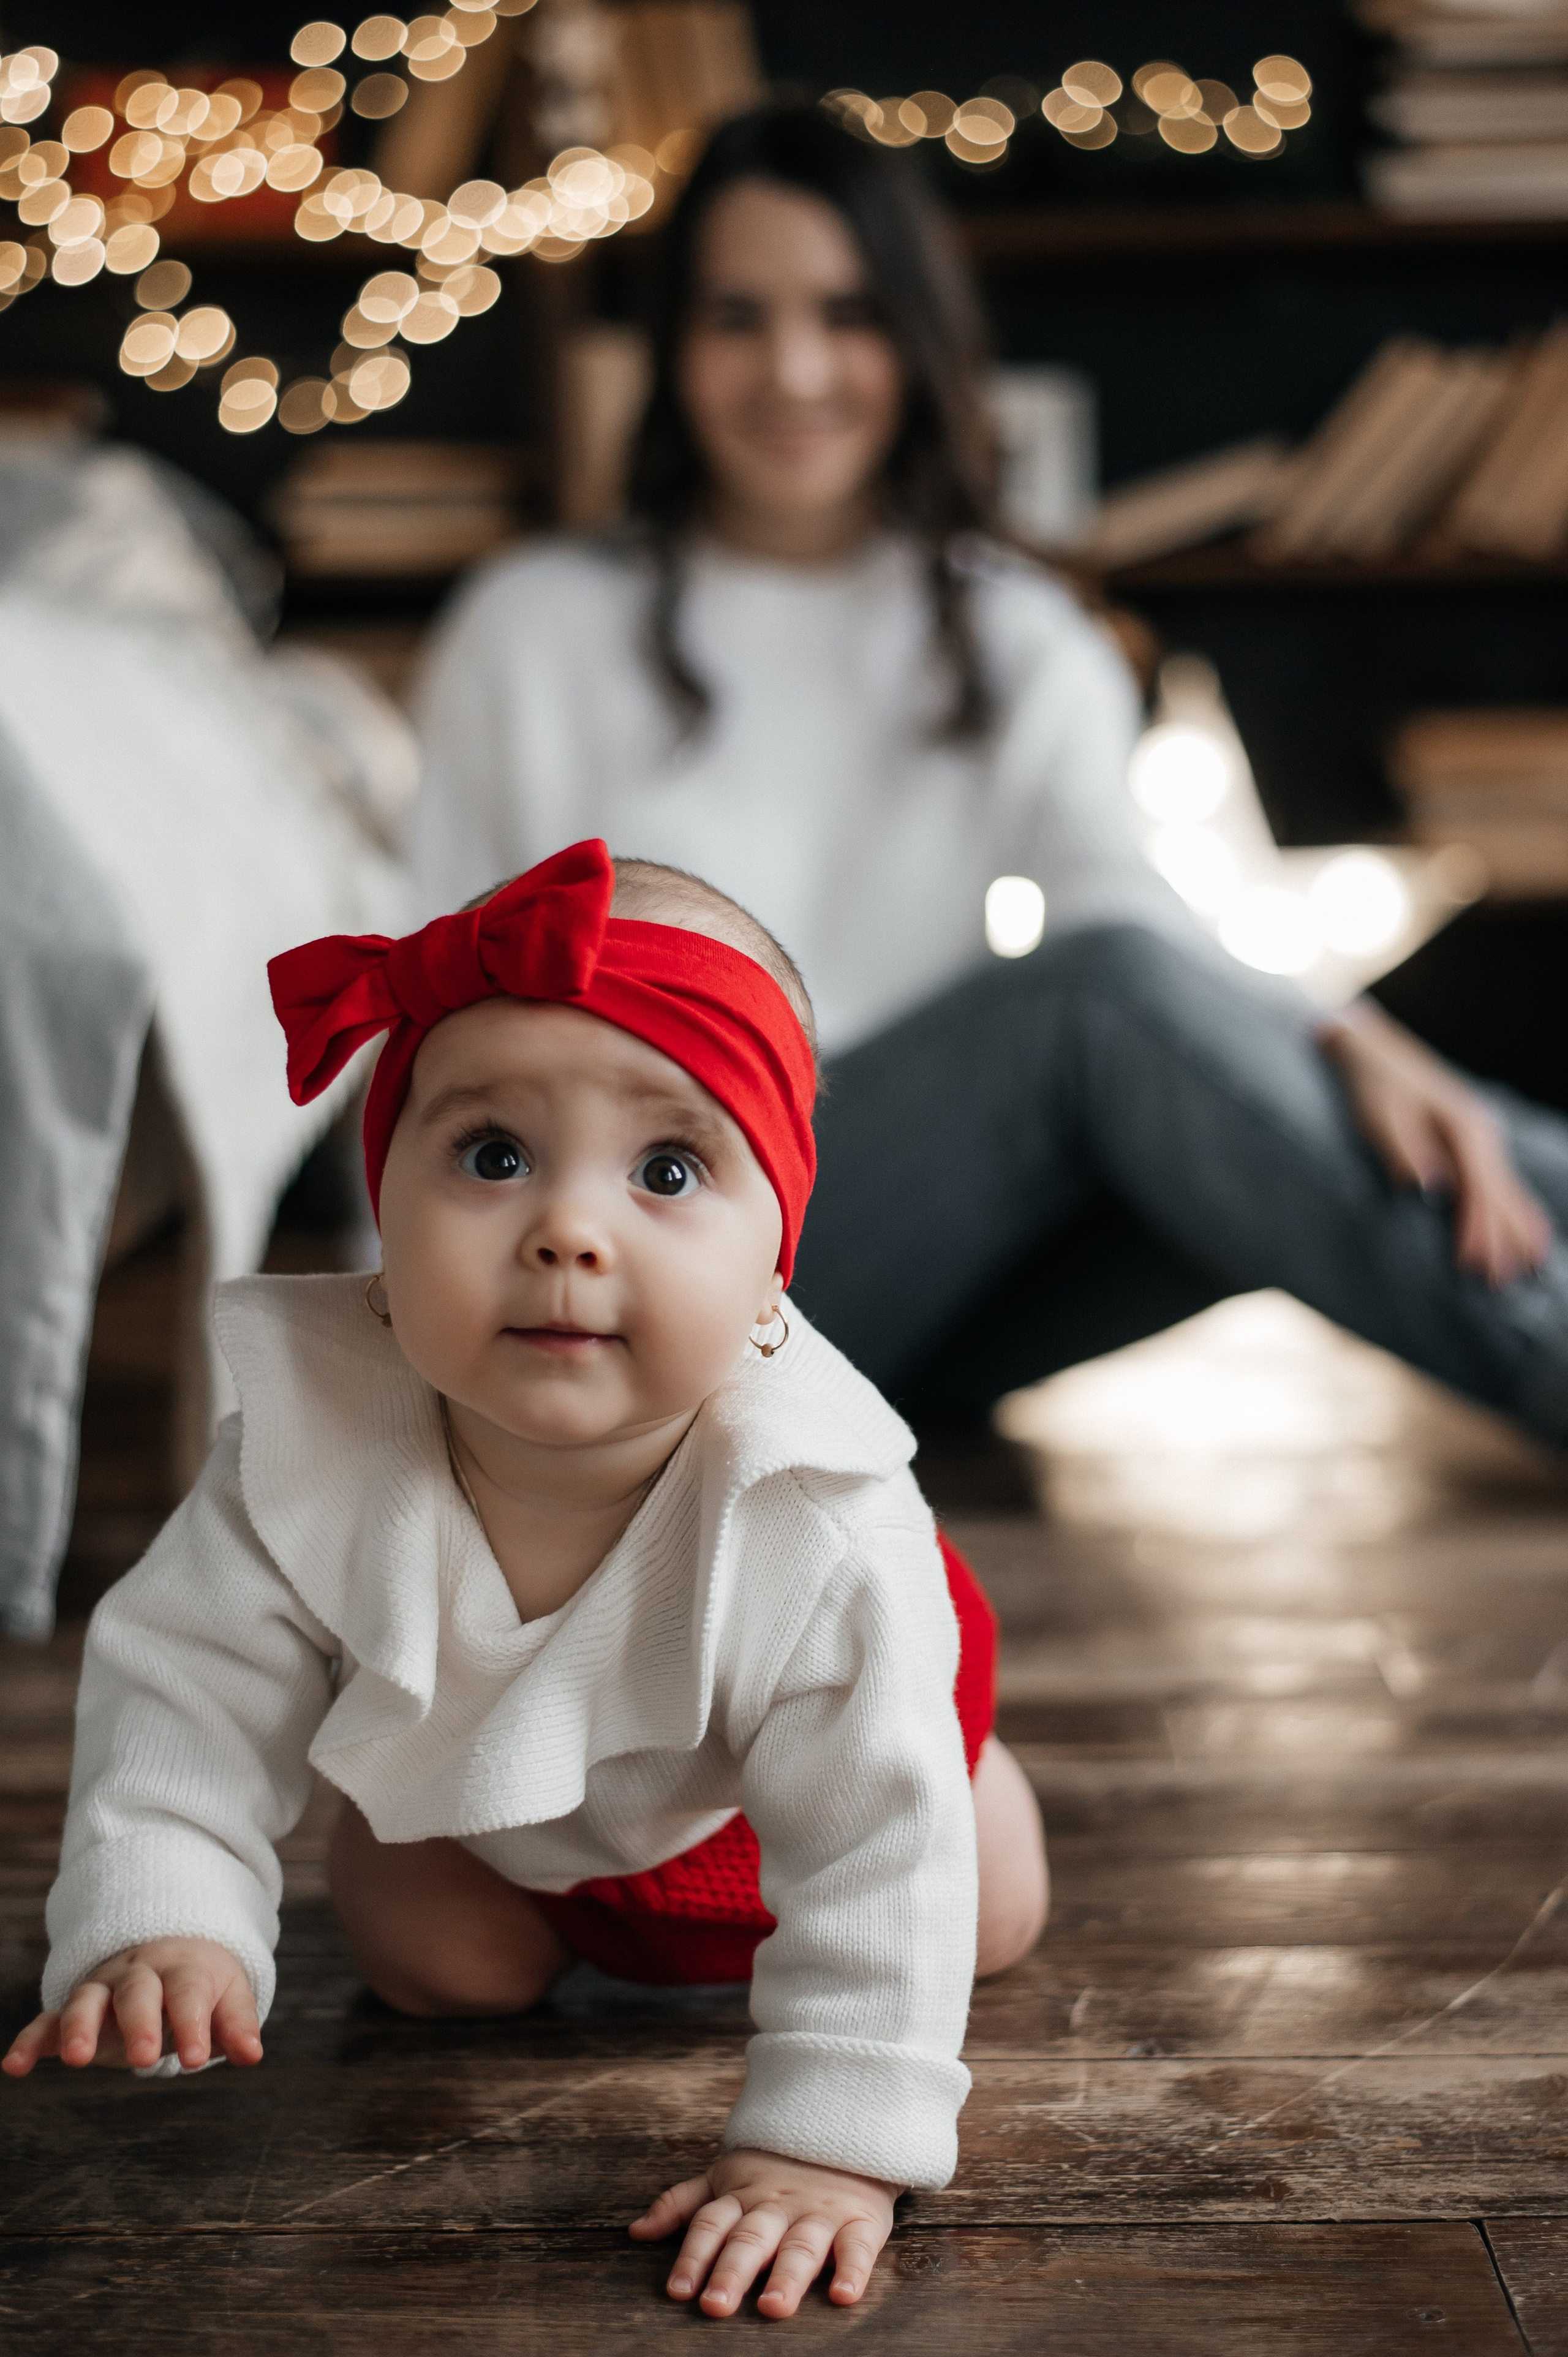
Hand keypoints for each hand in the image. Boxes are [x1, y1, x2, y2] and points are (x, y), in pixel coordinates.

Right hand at [1, 1938, 261, 2077]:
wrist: (167, 1948)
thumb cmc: (202, 1984)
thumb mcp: (227, 1995)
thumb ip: (236, 2024)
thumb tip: (253, 2054)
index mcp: (182, 1969)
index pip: (188, 1992)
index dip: (193, 2024)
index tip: (198, 2058)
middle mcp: (138, 1975)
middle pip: (136, 1992)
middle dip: (138, 2023)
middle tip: (143, 2060)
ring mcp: (101, 1991)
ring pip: (86, 2000)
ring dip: (80, 2027)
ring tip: (76, 2060)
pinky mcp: (72, 2012)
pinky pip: (47, 2022)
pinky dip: (31, 2041)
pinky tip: (14, 2066)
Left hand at [629, 2145, 896, 2318]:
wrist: (845, 2129)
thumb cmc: (775, 2167)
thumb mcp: (724, 2177)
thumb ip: (681, 2204)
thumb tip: (635, 2232)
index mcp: (743, 2196)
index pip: (711, 2223)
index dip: (693, 2255)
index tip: (678, 2291)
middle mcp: (778, 2206)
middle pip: (751, 2238)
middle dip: (731, 2271)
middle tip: (715, 2306)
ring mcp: (819, 2213)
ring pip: (801, 2244)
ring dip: (786, 2275)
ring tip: (773, 2308)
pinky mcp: (860, 2220)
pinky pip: (858, 2246)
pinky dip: (853, 2270)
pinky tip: (843, 2295)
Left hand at [1318, 1001, 1551, 1288]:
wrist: (1370, 1050)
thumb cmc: (1371, 1084)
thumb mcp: (1380, 1115)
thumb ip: (1404, 1152)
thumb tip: (1431, 1190)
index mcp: (1463, 1126)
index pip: (1478, 1189)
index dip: (1477, 1230)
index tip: (1471, 1266)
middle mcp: (1481, 1131)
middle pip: (1499, 1195)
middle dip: (1500, 1241)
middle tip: (1499, 1285)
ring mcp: (1481, 1135)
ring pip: (1508, 1190)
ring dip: (1516, 1230)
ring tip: (1529, 1269)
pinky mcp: (1472, 1141)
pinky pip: (1502, 1181)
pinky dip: (1517, 1209)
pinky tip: (1530, 1235)